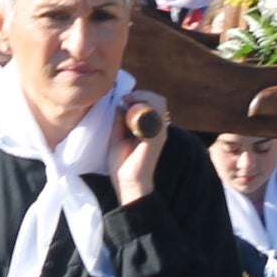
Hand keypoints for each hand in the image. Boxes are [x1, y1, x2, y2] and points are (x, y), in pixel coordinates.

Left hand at [110, 91, 170, 205]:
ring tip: (127, 102)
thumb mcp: (117, 135)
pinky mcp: (156, 135)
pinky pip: (155, 114)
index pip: (151, 102)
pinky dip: (142, 107)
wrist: (128, 182)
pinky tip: (129, 110)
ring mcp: (159, 131)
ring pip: (158, 102)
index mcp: (150, 127)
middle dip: (141, 94)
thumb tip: (119, 103)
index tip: (122, 99)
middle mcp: (158, 127)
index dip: (138, 96)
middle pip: (157, 99)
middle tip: (125, 99)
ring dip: (142, 98)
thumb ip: (119, 119)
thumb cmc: (122, 163)